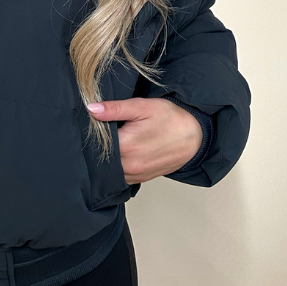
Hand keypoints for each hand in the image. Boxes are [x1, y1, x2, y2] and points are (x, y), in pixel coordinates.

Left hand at [86, 97, 202, 183]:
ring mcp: (136, 175)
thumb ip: (115, 109)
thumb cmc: (170, 119)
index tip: (92, 123)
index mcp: (126, 146)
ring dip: (107, 159)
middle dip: (98, 147)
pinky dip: (116, 167)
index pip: (96, 144)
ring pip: (110, 170)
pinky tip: (120, 153)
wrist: (195, 135)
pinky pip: (121, 176)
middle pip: (101, 159)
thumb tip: (91, 109)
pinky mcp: (141, 178)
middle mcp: (129, 165)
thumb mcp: (142, 107)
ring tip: (112, 142)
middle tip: (101, 131)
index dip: (93, 133)